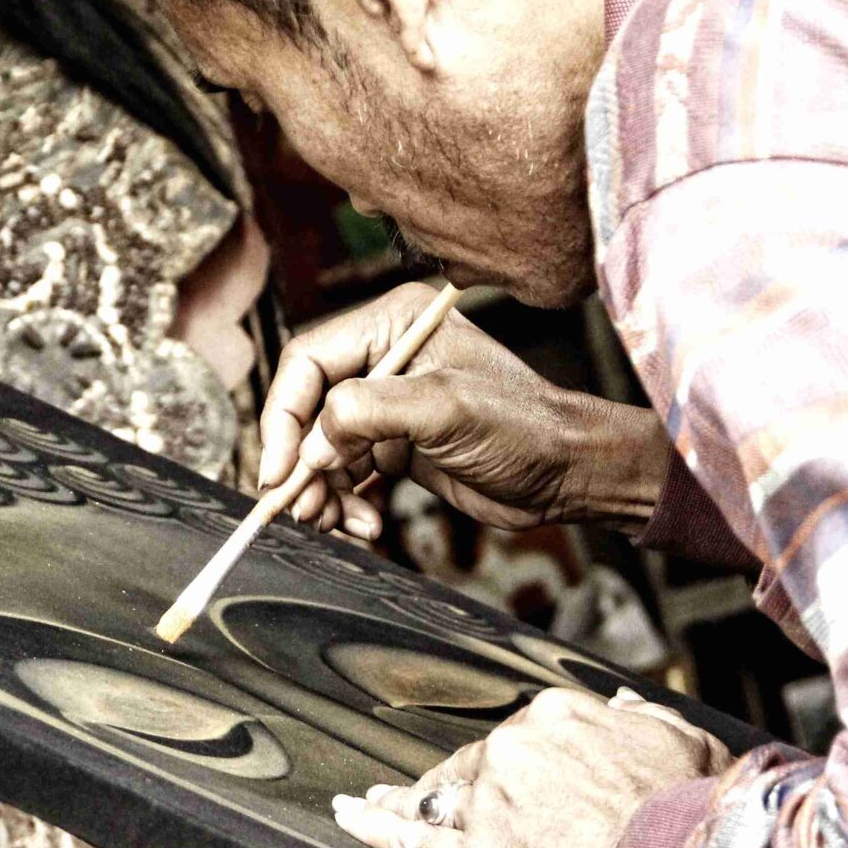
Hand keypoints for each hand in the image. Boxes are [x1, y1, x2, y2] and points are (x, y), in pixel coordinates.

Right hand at [259, 282, 671, 540]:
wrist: (567, 474)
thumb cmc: (524, 428)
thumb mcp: (446, 409)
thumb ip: (370, 411)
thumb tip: (313, 441)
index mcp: (392, 323)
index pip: (307, 362)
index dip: (284, 417)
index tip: (280, 470)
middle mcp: (382, 357)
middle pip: (306, 409)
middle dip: (300, 464)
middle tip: (304, 509)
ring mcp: (386, 403)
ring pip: (319, 448)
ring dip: (320, 492)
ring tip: (338, 524)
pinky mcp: (392, 445)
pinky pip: (343, 474)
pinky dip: (342, 503)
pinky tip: (364, 524)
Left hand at [331, 688, 731, 847]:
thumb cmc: (687, 806)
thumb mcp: (681, 740)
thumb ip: (643, 717)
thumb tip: (623, 705)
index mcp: (557, 716)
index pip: (518, 737)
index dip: (510, 761)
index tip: (509, 774)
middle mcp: (513, 748)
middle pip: (471, 766)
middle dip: (457, 784)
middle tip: (435, 797)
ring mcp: (487, 801)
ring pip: (435, 797)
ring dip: (402, 799)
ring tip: (373, 801)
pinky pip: (409, 838)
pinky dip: (374, 826)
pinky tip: (350, 818)